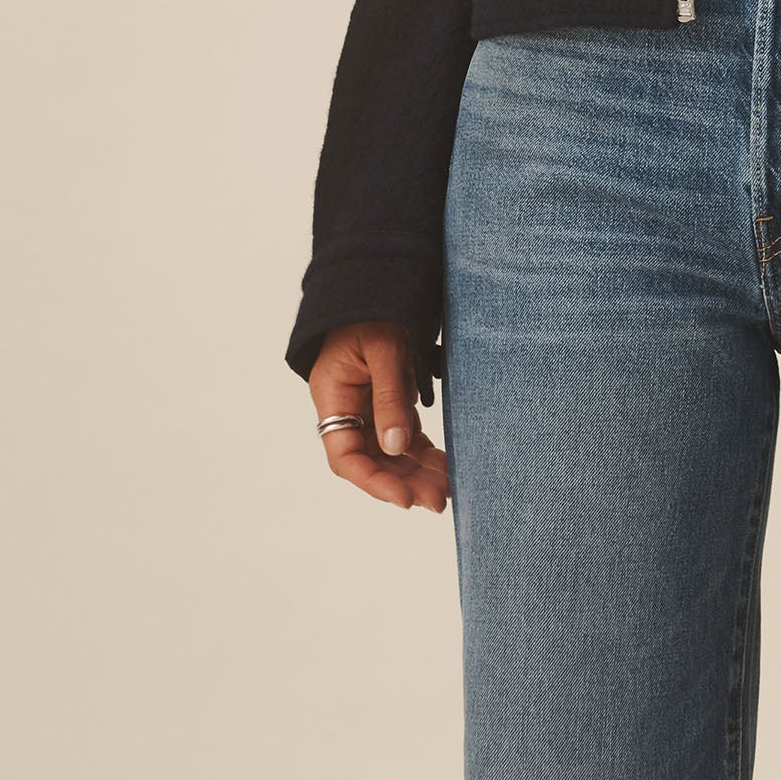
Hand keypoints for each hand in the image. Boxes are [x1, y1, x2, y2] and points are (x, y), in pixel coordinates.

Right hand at [308, 321, 451, 511]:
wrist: (382, 278)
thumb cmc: (377, 307)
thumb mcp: (384, 349)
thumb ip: (389, 397)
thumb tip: (397, 447)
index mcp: (333, 395)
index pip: (345, 455)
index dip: (373, 481)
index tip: (404, 498)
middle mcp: (348, 407)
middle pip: (371, 460)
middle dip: (403, 483)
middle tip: (438, 501)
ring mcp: (368, 406)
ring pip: (390, 453)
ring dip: (416, 474)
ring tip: (447, 492)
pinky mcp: (390, 401)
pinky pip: (404, 436)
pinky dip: (423, 454)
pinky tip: (445, 469)